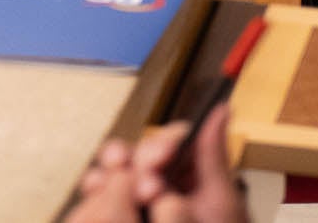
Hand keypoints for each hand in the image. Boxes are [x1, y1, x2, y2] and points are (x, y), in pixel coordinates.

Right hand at [65, 110, 249, 222]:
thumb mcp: (222, 204)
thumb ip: (213, 157)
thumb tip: (221, 109)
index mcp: (191, 170)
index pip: (173, 141)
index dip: (165, 143)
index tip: (165, 155)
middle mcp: (163, 177)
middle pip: (140, 150)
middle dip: (140, 162)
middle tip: (150, 187)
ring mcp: (140, 195)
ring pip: (116, 167)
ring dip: (112, 167)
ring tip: (111, 175)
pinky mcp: (122, 208)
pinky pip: (102, 191)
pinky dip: (97, 185)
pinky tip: (95, 187)